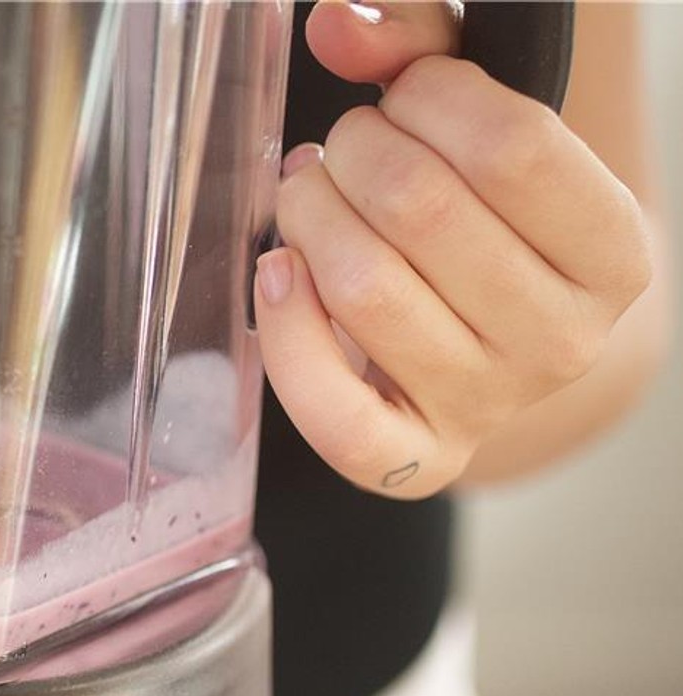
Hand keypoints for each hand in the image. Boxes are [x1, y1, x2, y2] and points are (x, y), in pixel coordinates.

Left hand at [254, 0, 650, 496]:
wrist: (489, 350)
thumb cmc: (484, 227)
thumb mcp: (487, 133)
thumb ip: (426, 56)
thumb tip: (338, 24)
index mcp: (613, 252)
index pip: (512, 146)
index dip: (427, 97)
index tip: (403, 97)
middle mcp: (563, 341)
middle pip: (423, 209)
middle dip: (354, 152)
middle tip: (340, 151)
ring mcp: (487, 406)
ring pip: (364, 288)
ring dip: (307, 217)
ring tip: (306, 198)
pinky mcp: (411, 457)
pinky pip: (330, 409)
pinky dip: (285, 332)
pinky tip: (278, 273)